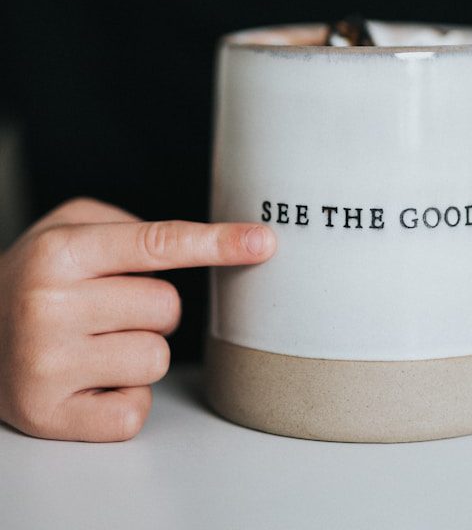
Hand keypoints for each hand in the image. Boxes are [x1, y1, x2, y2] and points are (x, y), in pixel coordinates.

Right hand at [0, 197, 275, 441]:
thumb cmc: (37, 277)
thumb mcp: (69, 227)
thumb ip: (134, 226)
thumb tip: (212, 245)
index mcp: (62, 252)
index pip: (159, 243)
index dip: (218, 242)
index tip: (263, 242)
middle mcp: (49, 305)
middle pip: (167, 308)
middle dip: (153, 309)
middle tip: (109, 309)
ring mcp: (46, 365)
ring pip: (158, 359)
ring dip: (139, 353)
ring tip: (94, 343)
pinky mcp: (48, 415)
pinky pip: (135, 410)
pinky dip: (126, 397)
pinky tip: (90, 380)